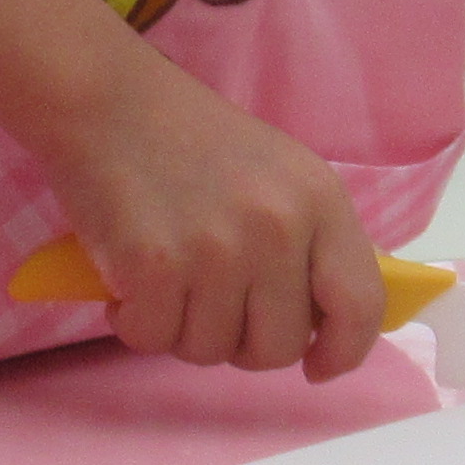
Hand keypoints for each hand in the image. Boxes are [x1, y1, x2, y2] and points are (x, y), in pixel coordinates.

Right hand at [36, 63, 402, 373]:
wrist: (104, 98)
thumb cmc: (189, 136)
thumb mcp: (278, 173)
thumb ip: (307, 240)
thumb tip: (321, 322)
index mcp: (320, 200)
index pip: (360, 304)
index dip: (343, 351)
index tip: (317, 366)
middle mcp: (278, 227)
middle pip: (277, 348)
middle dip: (240, 343)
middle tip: (209, 306)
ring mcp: (217, 249)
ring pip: (211, 351)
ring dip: (181, 330)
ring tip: (163, 283)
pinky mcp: (155, 265)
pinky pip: (154, 338)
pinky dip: (134, 323)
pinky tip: (126, 286)